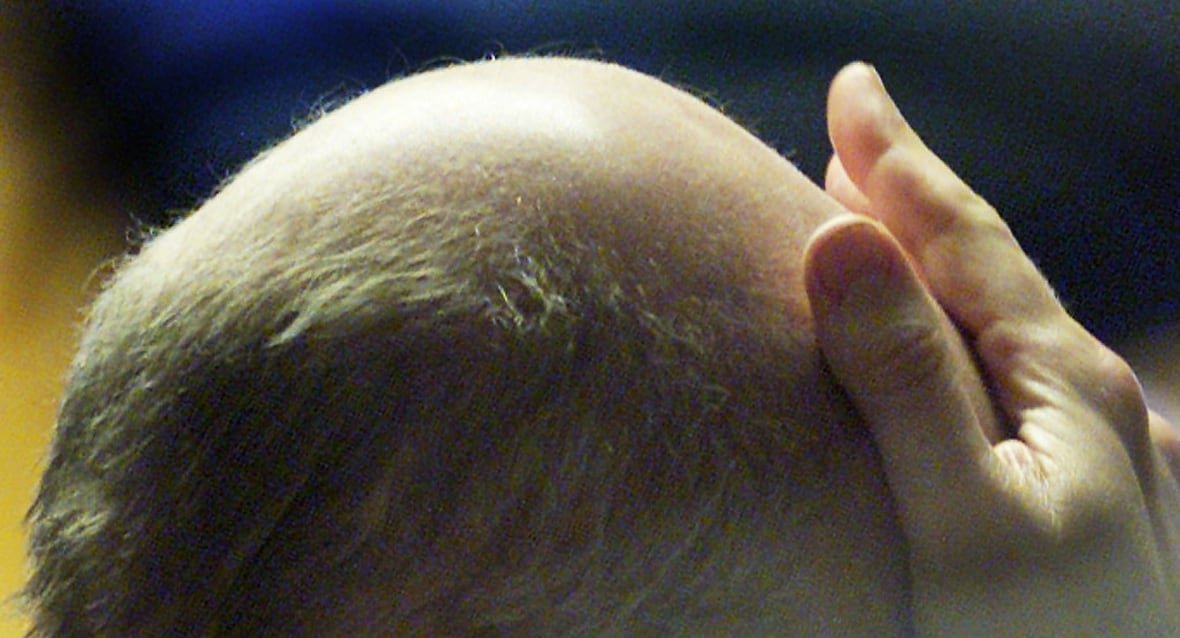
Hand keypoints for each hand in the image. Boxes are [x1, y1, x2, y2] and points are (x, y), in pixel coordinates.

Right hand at [804, 62, 1179, 635]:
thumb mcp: (961, 519)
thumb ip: (905, 381)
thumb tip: (839, 240)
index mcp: (1061, 381)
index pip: (964, 237)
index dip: (900, 158)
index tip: (851, 86)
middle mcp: (1084, 396)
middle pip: (981, 262)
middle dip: (908, 190)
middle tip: (849, 130)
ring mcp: (1085, 441)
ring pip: (990, 313)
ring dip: (925, 254)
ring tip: (875, 213)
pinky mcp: (1068, 485)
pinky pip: (998, 367)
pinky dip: (951, 323)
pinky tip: (952, 333)